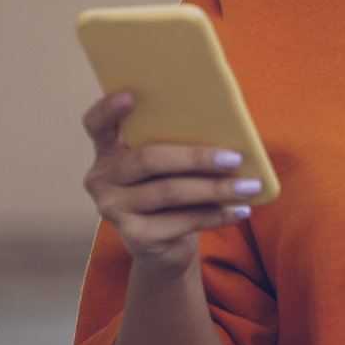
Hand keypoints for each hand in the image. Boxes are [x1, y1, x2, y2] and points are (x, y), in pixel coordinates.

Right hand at [81, 92, 258, 280]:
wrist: (164, 247)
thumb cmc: (170, 193)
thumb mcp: (168, 167)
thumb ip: (177, 144)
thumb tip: (226, 130)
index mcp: (108, 151)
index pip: (96, 125)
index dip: (108, 109)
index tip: (129, 96)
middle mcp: (102, 180)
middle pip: (148, 159)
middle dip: (195, 157)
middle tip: (234, 158)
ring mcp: (115, 210)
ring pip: (169, 192)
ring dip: (215, 189)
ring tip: (248, 186)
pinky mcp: (135, 237)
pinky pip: (183, 221)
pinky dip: (217, 215)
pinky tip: (241, 210)